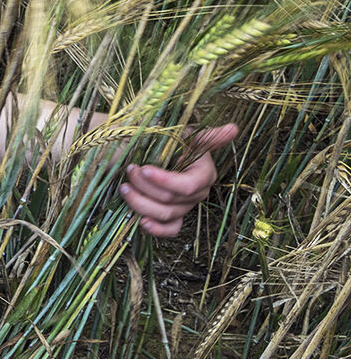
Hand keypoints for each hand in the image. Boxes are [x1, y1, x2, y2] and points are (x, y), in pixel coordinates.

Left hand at [119, 123, 239, 236]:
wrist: (148, 151)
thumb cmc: (167, 140)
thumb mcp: (183, 133)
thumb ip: (207, 136)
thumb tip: (234, 129)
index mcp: (204, 172)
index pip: (188, 185)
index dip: (165, 181)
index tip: (143, 168)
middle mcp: (198, 191)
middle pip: (171, 199)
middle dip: (145, 186)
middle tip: (129, 170)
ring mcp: (186, 206)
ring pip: (167, 214)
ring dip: (141, 203)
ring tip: (124, 188)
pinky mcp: (174, 216)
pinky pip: (170, 229)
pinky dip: (157, 229)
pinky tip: (142, 222)